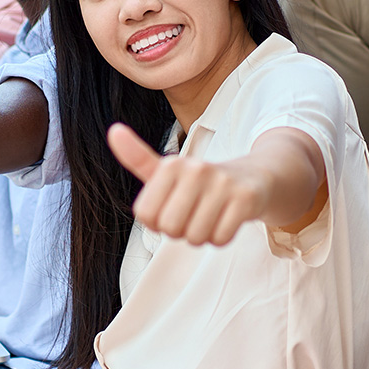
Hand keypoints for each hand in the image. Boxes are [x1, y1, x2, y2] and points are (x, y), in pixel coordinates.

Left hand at [108, 123, 264, 245]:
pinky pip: (220, 238)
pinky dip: (222, 237)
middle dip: (181, 231)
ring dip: (203, 235)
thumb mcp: (168, 171)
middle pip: (170, 229)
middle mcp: (196, 169)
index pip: (147, 216)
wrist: (254, 177)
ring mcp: (223, 183)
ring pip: (196, 237)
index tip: (173, 207)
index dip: (159, 221)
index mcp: (172, 164)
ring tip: (212, 215)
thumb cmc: (203, 182)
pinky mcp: (245, 198)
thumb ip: (137, 158)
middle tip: (194, 214)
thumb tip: (113, 130)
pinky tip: (227, 219)